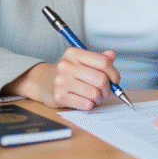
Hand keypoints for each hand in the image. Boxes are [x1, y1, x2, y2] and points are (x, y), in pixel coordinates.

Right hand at [2, 48, 121, 110]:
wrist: (42, 82)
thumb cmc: (67, 72)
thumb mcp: (80, 60)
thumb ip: (97, 59)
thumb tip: (111, 55)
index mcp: (74, 53)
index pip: (102, 62)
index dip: (113, 72)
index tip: (115, 79)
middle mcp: (66, 66)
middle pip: (100, 79)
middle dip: (107, 88)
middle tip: (105, 91)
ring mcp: (61, 82)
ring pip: (94, 93)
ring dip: (99, 98)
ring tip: (95, 96)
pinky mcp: (59, 97)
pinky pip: (85, 104)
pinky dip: (90, 104)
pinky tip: (86, 101)